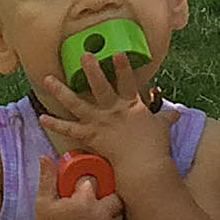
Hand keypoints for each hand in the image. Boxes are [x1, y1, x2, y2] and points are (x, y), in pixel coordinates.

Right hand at [29, 154, 127, 219]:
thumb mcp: (43, 200)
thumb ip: (48, 177)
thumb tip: (45, 156)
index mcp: (84, 203)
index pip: (93, 181)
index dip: (86, 183)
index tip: (79, 188)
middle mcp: (101, 216)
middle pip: (115, 193)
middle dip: (105, 193)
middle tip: (91, 199)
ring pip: (120, 208)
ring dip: (111, 207)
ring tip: (96, 210)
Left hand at [35, 50, 168, 177]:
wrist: (144, 167)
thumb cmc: (154, 147)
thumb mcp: (161, 128)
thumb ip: (166, 117)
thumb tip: (177, 112)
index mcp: (131, 106)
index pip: (127, 81)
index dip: (122, 67)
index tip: (116, 52)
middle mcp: (113, 110)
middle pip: (100, 86)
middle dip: (92, 70)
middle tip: (83, 54)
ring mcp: (99, 123)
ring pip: (77, 103)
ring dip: (61, 91)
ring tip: (48, 79)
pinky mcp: (89, 136)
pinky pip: (69, 129)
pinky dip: (55, 124)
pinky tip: (42, 117)